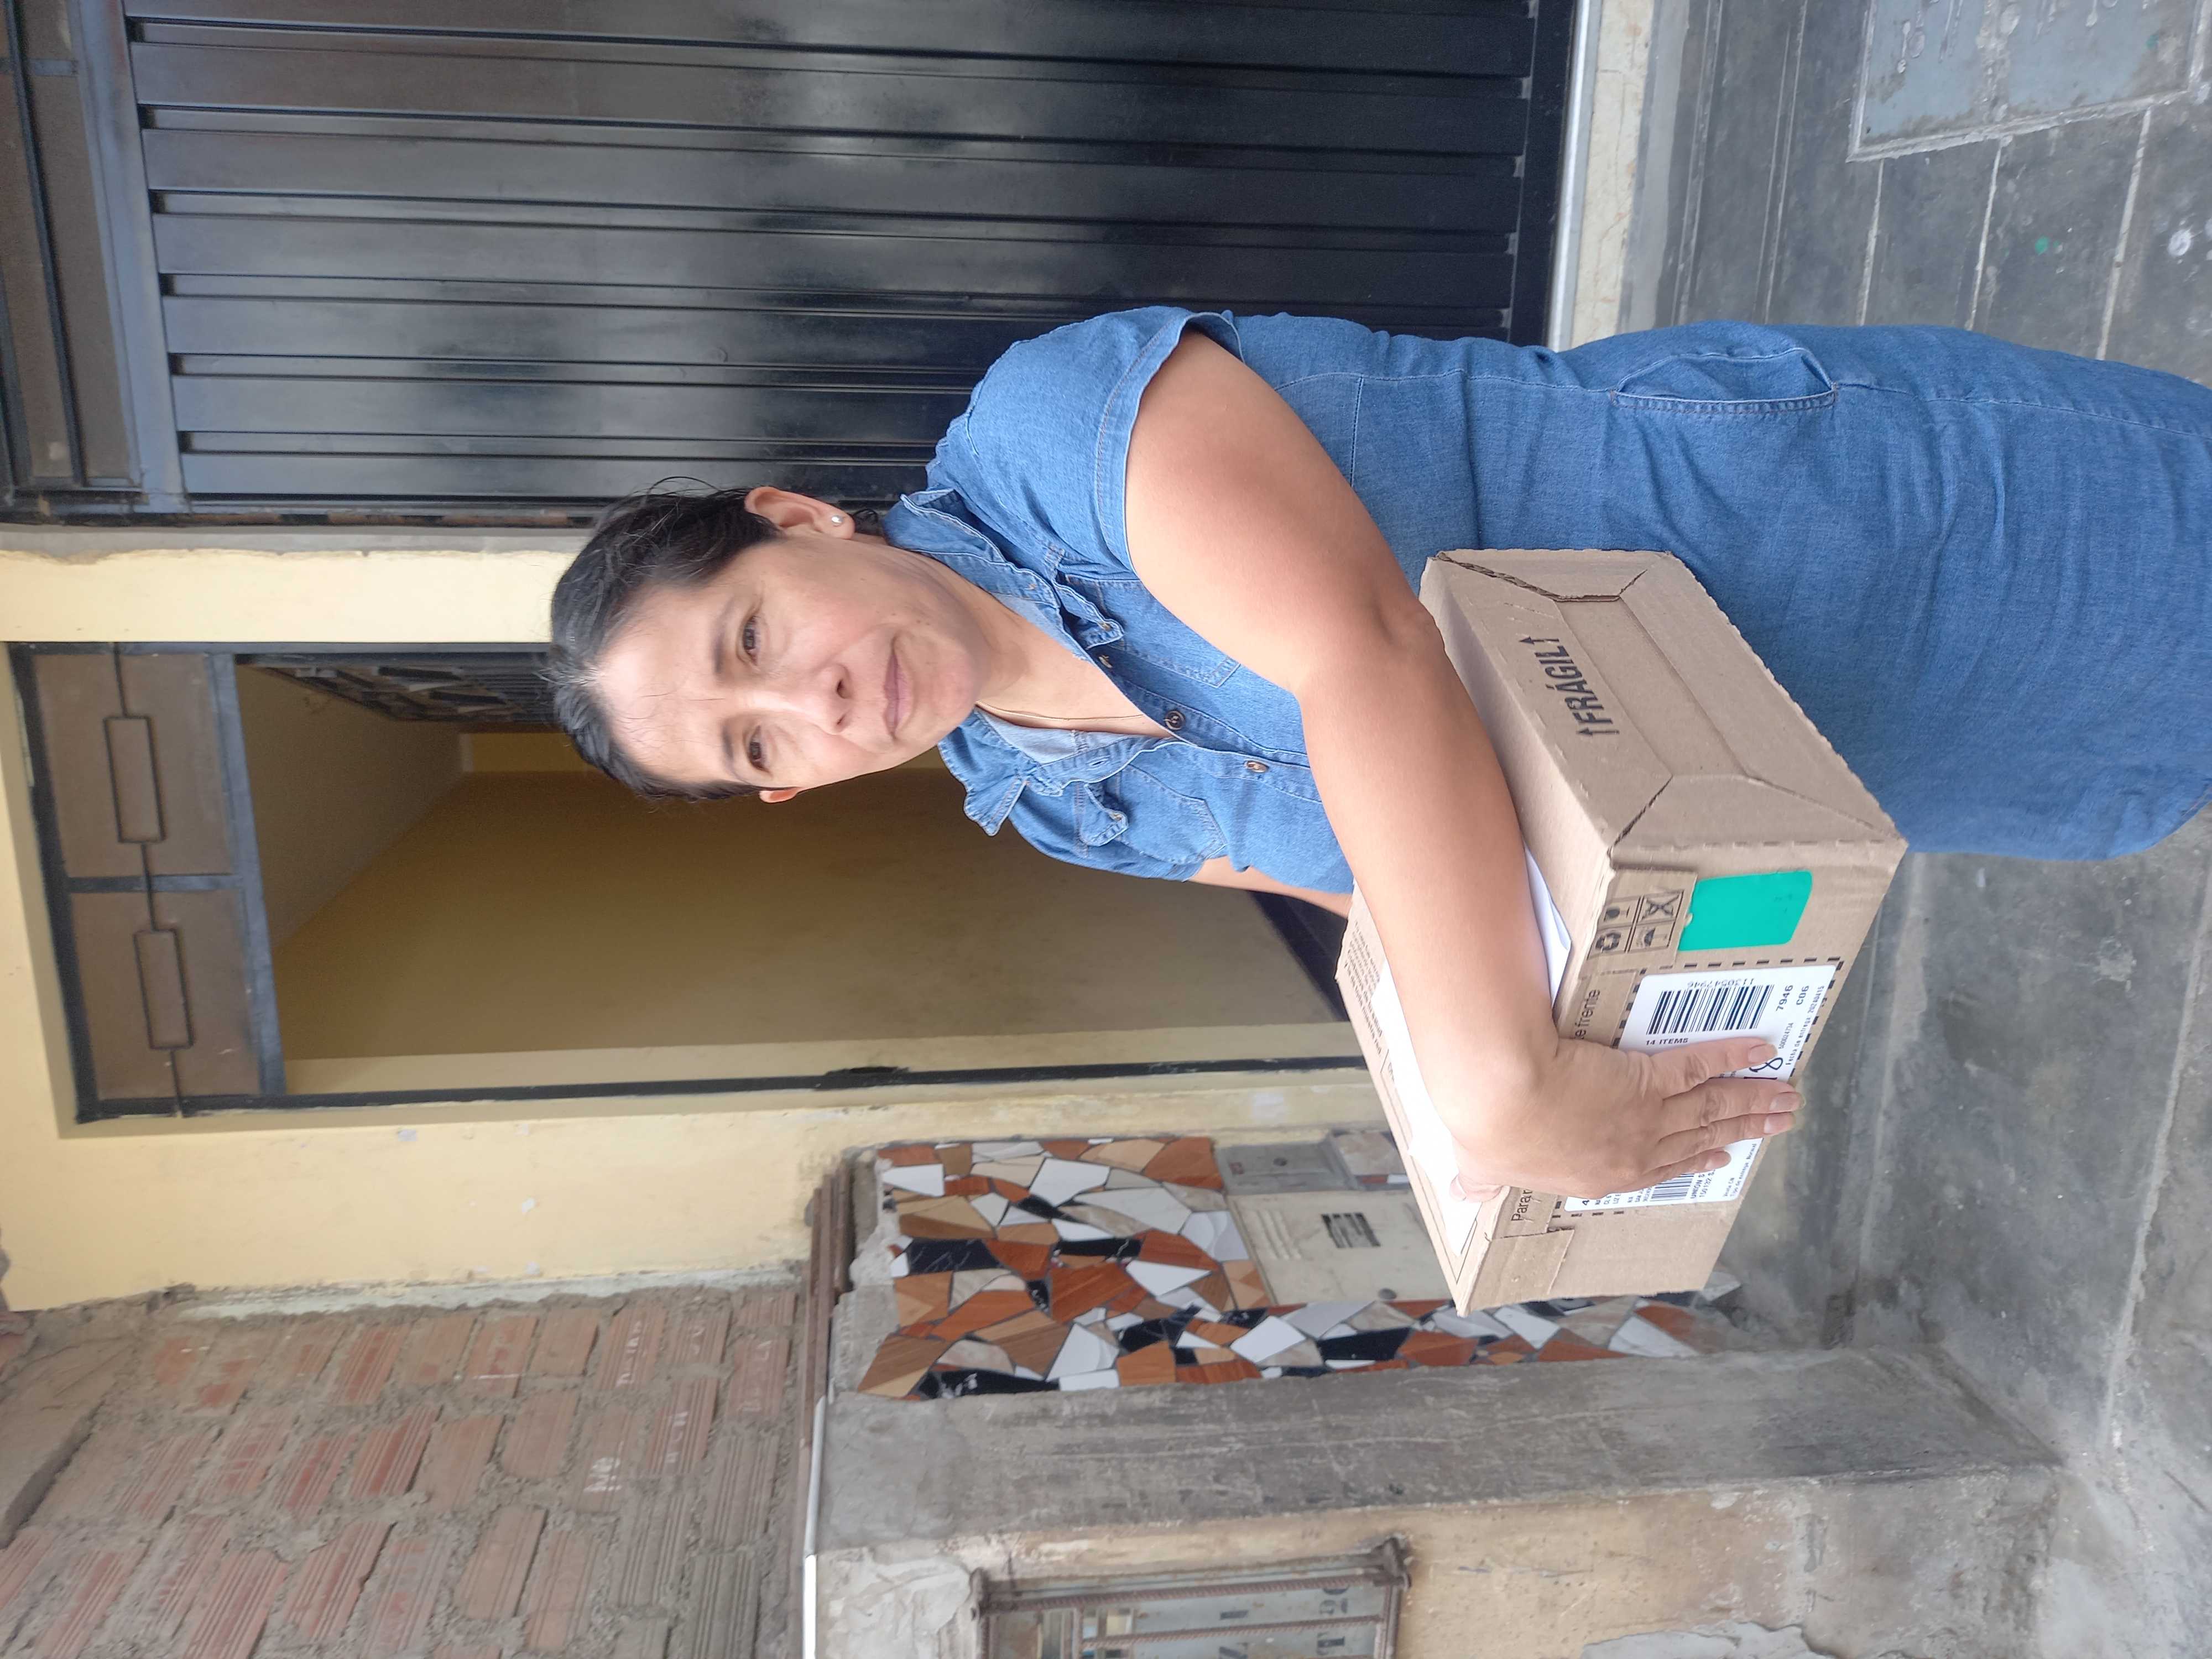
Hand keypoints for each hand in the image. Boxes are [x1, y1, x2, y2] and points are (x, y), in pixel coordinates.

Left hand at [1444, 1035, 1799, 1202]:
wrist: (1499, 1093)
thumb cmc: (1485, 1129)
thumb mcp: (1479, 1164)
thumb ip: (1479, 1179)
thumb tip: (1463, 1189)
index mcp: (1596, 1175)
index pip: (1656, 1168)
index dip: (1692, 1160)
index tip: (1719, 1154)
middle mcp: (1631, 1150)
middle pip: (1699, 1139)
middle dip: (1742, 1130)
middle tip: (1776, 1124)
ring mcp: (1644, 1115)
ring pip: (1711, 1108)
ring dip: (1753, 1101)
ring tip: (1787, 1097)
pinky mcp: (1645, 1077)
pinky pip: (1698, 1066)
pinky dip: (1732, 1057)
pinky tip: (1761, 1050)